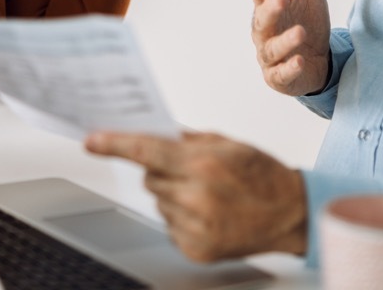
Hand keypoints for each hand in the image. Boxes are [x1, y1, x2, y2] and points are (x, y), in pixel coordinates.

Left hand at [84, 131, 307, 261]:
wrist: (291, 214)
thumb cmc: (262, 175)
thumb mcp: (228, 144)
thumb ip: (188, 140)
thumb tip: (154, 134)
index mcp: (202, 165)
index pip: (146, 152)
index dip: (114, 144)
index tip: (91, 140)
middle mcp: (195, 196)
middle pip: (150, 178)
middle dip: (162, 170)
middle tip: (191, 169)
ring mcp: (194, 227)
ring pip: (159, 202)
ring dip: (174, 194)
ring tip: (208, 193)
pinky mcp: (195, 249)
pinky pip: (170, 224)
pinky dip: (182, 216)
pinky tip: (210, 212)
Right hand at [251, 0, 331, 95]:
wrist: (315, 61)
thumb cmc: (306, 20)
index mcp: (269, 7)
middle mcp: (265, 31)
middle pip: (262, 20)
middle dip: (269, 10)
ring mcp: (271, 56)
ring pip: (272, 49)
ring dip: (285, 40)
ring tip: (300, 32)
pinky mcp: (280, 77)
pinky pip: (283, 74)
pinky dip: (290, 68)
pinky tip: (301, 61)